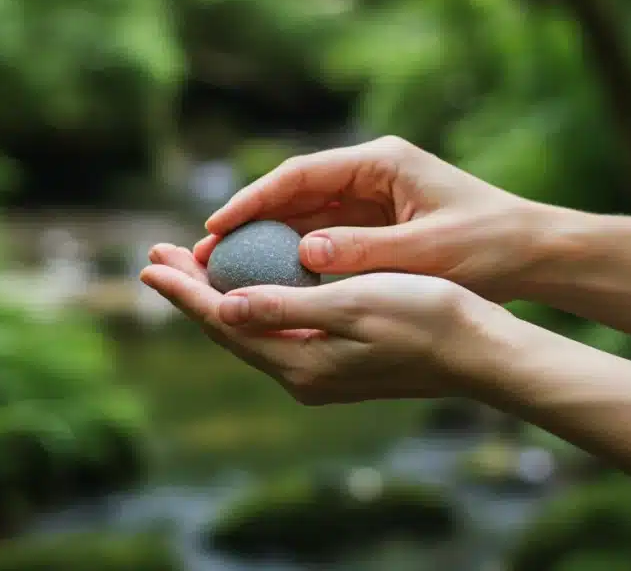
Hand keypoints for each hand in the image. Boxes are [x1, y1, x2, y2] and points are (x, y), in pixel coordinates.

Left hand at [140, 243, 517, 403]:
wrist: (481, 351)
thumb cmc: (424, 318)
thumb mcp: (351, 306)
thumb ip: (283, 308)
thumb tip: (222, 305)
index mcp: (299, 362)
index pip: (221, 321)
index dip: (182, 289)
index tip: (149, 261)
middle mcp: (302, 374)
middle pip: (228, 327)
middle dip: (191, 289)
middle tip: (157, 255)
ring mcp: (320, 372)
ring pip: (251, 328)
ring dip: (219, 294)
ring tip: (192, 265)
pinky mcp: (338, 363)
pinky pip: (277, 329)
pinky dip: (254, 302)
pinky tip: (251, 283)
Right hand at [195, 135, 564, 301]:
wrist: (534, 253)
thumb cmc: (488, 246)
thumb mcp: (425, 252)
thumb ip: (363, 251)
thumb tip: (303, 253)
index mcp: (380, 162)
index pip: (299, 175)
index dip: (252, 201)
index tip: (216, 226)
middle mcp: (370, 173)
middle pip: (294, 193)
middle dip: (249, 223)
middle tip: (206, 254)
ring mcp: (373, 197)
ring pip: (304, 216)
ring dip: (267, 241)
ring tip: (224, 270)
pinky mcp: (378, 223)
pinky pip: (325, 236)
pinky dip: (296, 255)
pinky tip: (268, 279)